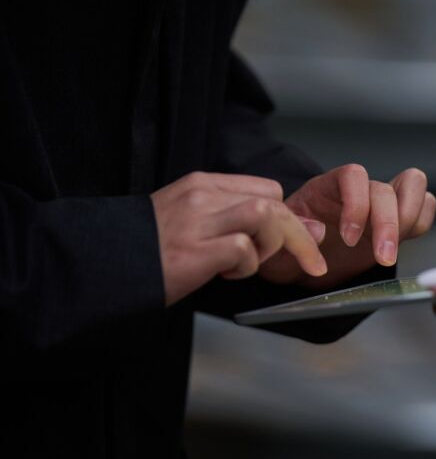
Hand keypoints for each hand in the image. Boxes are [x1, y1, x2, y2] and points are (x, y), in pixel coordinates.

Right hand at [151, 172, 327, 306]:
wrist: (104, 267)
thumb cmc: (154, 251)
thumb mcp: (195, 223)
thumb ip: (242, 221)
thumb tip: (309, 230)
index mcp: (202, 184)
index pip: (268, 188)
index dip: (286, 217)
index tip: (290, 241)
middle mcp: (202, 196)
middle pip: (274, 201)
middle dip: (297, 235)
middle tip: (306, 261)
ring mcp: (197, 221)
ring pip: (266, 215)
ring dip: (272, 245)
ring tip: (249, 263)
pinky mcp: (194, 250)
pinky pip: (243, 249)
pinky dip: (247, 266)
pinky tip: (225, 273)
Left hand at [260, 164, 435, 288]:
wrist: (297, 264)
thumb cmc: (286, 251)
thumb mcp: (277, 246)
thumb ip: (293, 235)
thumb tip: (320, 232)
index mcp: (326, 188)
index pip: (353, 175)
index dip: (356, 204)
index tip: (348, 238)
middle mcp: (357, 190)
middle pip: (386, 188)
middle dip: (388, 223)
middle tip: (381, 256)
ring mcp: (380, 204)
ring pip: (414, 185)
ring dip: (410, 218)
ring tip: (392, 251)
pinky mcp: (396, 222)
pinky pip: (424, 207)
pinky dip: (420, 224)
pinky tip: (401, 247)